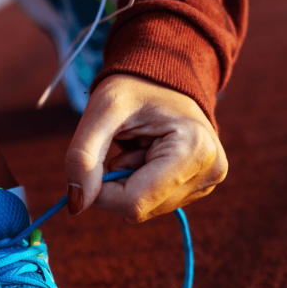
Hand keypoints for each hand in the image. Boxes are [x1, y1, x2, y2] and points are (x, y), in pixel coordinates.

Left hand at [65, 74, 227, 221]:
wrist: (163, 77)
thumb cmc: (135, 87)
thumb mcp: (102, 110)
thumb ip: (82, 156)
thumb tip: (76, 205)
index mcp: (195, 149)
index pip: (134, 203)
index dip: (101, 191)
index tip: (98, 163)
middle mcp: (211, 171)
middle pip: (139, 210)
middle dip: (118, 184)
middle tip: (125, 146)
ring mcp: (208, 182)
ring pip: (145, 210)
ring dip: (128, 182)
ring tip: (140, 146)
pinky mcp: (200, 187)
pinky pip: (153, 204)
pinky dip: (140, 183)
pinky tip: (148, 155)